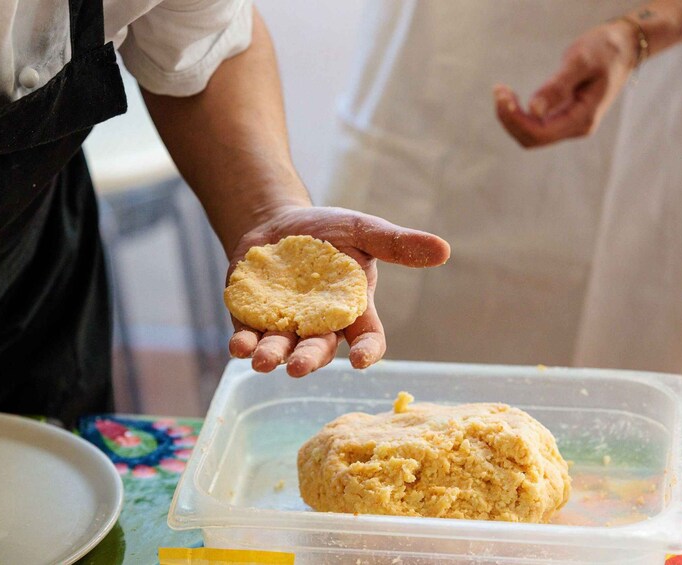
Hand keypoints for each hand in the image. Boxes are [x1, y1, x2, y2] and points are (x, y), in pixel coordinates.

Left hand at [227, 205, 449, 376]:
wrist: (277, 222)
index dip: (367, 352)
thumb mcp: (362, 231)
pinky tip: (238, 347)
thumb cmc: (328, 230)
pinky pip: (250, 339)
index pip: (367, 340)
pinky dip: (244, 345)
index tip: (361, 361)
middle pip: (320, 350)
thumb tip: (444, 250)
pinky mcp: (253, 322)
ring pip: (282, 350)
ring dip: (273, 357)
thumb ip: (396, 244)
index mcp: (352, 311)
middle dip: (310, 359)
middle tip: (300, 367)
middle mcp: (320, 326)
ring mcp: (285, 326)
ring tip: (262, 362)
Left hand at [494, 20, 636, 147]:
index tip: (503, 96)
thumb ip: (558, 87)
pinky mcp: (562, 118)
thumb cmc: (605, 51)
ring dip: (511, 117)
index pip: (539, 133)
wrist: (622, 49)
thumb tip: (534, 110)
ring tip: (501, 91)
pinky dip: (518, 114)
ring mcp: (569, 125)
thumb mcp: (581, 62)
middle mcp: (576, 128)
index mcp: (583, 118)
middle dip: (509, 119)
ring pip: (530, 134)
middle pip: (531, 138)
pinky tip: (510, 97)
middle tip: (499, 90)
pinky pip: (534, 125)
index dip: (516, 120)